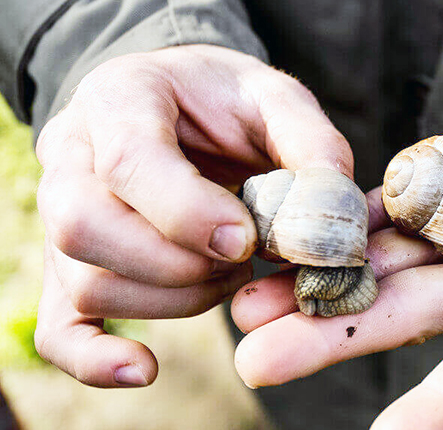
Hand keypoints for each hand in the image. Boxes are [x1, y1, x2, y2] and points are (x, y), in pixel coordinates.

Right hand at [33, 44, 352, 387]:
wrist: (183, 105)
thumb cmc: (227, 101)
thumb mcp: (275, 97)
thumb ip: (309, 143)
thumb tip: (330, 212)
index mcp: (121, 98)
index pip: (129, 162)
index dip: (188, 213)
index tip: (246, 241)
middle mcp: (72, 154)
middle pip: (86, 229)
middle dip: (180, 263)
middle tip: (242, 257)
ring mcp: (61, 213)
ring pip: (87, 283)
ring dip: (173, 298)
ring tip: (227, 271)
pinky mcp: (71, 263)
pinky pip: (59, 327)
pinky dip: (95, 359)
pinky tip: (145, 368)